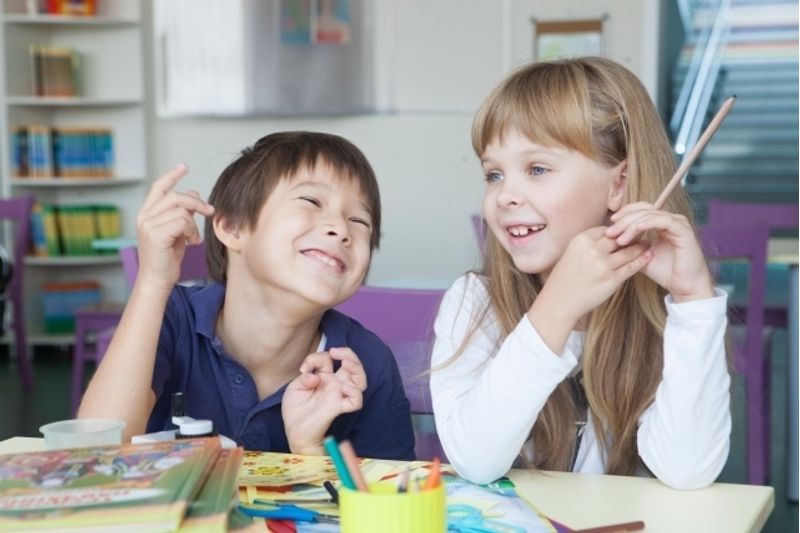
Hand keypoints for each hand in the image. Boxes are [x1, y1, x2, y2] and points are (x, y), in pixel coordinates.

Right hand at [136, 164, 213, 292]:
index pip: (159, 187)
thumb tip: (195, 193)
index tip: (184, 166)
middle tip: (209, 211)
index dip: (172, 176)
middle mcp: (144, 216)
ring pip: (181, 210)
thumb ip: (183, 212)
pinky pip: (182, 222)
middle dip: (196, 203)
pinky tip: (192, 243)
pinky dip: (192, 231)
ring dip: (194, 224)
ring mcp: (148, 225)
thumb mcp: (177, 230)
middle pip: (176, 197)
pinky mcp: (156, 234)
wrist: (157, 279)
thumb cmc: (167, 257)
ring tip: (194, 238)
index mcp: (147, 213)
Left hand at [282, 347, 366, 454]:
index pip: (327, 359)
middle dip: (348, 353)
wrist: (294, 431)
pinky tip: (344, 388)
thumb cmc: (296, 409)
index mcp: (324, 377)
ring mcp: (338, 395)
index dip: (315, 358)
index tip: (304, 368)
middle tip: (335, 351)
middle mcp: (335, 384)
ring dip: (356, 367)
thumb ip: (305, 378)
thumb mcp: (295, 388)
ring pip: (360, 380)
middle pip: (353, 365)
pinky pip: (356, 401)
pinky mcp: (338, 407)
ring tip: (345, 363)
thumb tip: (316, 377)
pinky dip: (354, 393)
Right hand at [536, 226, 652, 328]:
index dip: (619, 230)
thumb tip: (612, 235)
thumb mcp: (572, 252)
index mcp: (581, 240)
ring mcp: (603, 265)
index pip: (608, 229)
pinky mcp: (611, 280)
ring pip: (629, 251)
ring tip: (648, 244)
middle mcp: (593, 250)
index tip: (627, 230)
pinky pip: (631, 267)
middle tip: (644, 232)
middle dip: (633, 235)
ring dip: (641, 247)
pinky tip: (648, 256)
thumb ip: (590, 243)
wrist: (559, 301)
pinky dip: (642, 261)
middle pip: (620, 237)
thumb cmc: (565, 277)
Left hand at [606, 202, 713, 301]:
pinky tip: (637, 229)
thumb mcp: (640, 257)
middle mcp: (669, 220)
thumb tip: (608, 240)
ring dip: (632, 224)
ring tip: (620, 238)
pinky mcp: (684, 230)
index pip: (639, 210)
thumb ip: (628, 246)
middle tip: (610, 232)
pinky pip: (664, 220)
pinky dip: (649, 222)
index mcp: (660, 224)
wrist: (684, 287)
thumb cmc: (664, 272)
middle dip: (624, 220)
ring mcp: (677, 223)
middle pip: (643, 210)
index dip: (623, 214)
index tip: (608, 226)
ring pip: (650, 214)